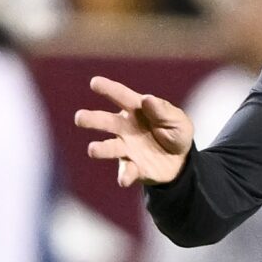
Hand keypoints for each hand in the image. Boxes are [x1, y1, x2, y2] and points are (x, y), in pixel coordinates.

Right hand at [76, 76, 194, 188]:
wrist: (181, 162)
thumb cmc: (176, 132)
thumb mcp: (178, 120)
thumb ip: (163, 111)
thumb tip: (147, 99)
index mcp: (137, 110)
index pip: (121, 96)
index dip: (108, 89)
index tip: (94, 83)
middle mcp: (126, 128)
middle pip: (106, 122)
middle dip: (93, 119)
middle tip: (79, 118)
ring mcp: (127, 148)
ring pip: (110, 148)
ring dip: (101, 149)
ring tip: (92, 150)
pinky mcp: (132, 168)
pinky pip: (126, 171)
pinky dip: (125, 175)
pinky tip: (124, 179)